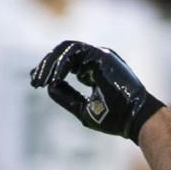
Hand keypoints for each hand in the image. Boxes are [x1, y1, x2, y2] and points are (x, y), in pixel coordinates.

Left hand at [31, 40, 163, 142]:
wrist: (136, 120)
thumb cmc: (115, 119)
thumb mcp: (84, 109)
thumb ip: (67, 96)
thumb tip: (48, 86)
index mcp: (94, 69)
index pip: (66, 62)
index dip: (49, 70)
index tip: (36, 82)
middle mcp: (96, 59)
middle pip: (63, 53)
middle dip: (46, 66)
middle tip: (34, 81)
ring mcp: (100, 55)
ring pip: (66, 49)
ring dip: (51, 64)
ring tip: (41, 80)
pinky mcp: (102, 55)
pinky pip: (74, 52)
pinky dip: (62, 64)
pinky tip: (54, 78)